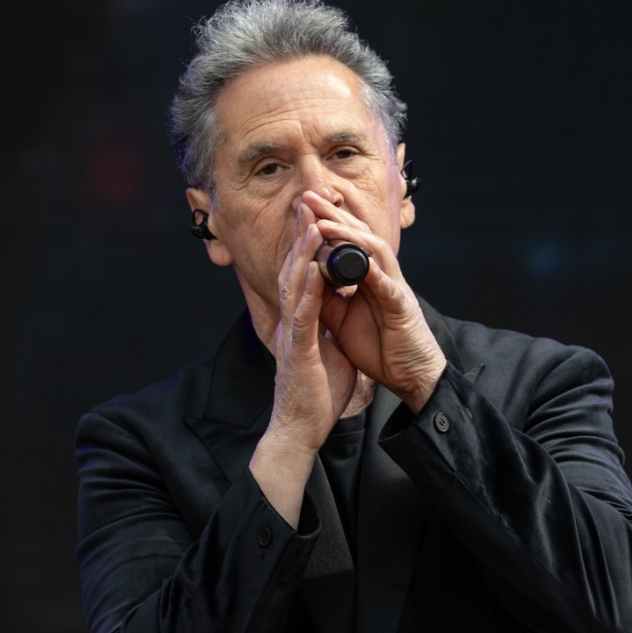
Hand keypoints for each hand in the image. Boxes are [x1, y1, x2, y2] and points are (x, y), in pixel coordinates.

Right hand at [249, 201, 358, 525]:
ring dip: (303, 252)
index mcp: (300, 321)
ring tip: (313, 223)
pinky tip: (314, 268)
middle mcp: (292, 321)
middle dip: (301, 235)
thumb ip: (329, 328)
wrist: (301, 429)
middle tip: (307, 203)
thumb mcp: (327, 352)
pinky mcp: (299, 350)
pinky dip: (308, 288)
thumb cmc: (315, 395)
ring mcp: (292, 333)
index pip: (302, 274)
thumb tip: (338, 313)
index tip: (315, 217)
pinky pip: (303, 314)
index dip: (307, 245)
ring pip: (295, 284)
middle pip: (293, 269)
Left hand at [303, 190, 446, 412]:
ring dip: (352, 237)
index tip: (303, 204)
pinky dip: (376, 274)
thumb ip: (328, 295)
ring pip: (377, 253)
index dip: (327, 220)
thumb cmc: (381, 346)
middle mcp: (383, 276)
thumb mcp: (344, 317)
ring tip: (326, 224)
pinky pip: (390, 288)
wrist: (410, 375)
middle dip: (335, 214)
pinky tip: (361, 264)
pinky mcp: (402, 310)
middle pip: (361, 236)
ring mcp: (395, 290)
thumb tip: (307, 276)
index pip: (347, 240)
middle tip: (310, 195)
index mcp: (368, 277)